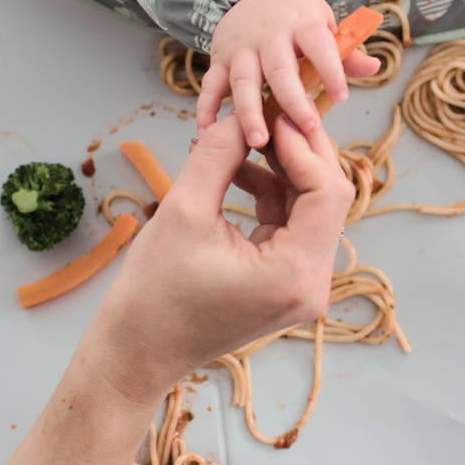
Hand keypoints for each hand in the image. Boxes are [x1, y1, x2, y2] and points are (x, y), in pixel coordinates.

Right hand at [81, 113, 353, 407]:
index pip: (327, 192)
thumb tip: (244, 114)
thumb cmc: (153, 293)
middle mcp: (310, 285)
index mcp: (293, 274)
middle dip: (298, 151)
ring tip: (245, 136)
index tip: (271, 114)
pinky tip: (238, 168)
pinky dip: (271, 194)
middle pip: (327, 200)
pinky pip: (291, 226)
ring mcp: (300, 287)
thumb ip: (219, 154)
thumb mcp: (183, 210)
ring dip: (282, 169)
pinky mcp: (284, 284)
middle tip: (267, 112)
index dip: (303, 145)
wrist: (137, 352)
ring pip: (310, 209)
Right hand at [197, 0, 380, 147]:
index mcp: (301, 24)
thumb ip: (345, 51)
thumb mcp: (323, 22)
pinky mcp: (218, 59)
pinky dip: (207, 110)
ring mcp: (240, 49)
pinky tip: (208, 134)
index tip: (342, 97)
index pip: (318, 46)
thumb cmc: (296, 15)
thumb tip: (375, 68)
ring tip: (258, 143)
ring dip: (249, 113)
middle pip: (279, 71)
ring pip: (243, 82)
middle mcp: (268, 36)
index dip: (330, 70)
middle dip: (291, 101)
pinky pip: (210, 86)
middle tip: (306, 130)